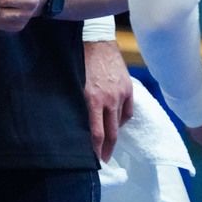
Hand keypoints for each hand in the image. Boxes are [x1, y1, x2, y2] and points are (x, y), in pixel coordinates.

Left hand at [83, 40, 134, 160]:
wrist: (96, 40)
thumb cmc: (79, 61)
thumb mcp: (73, 85)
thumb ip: (76, 106)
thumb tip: (73, 126)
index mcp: (93, 100)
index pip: (96, 134)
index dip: (95, 150)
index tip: (93, 161)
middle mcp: (109, 100)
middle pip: (111, 133)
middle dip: (106, 149)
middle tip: (103, 160)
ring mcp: (121, 94)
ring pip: (119, 123)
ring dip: (114, 135)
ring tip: (109, 144)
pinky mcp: (128, 88)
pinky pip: (127, 111)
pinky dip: (122, 119)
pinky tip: (116, 123)